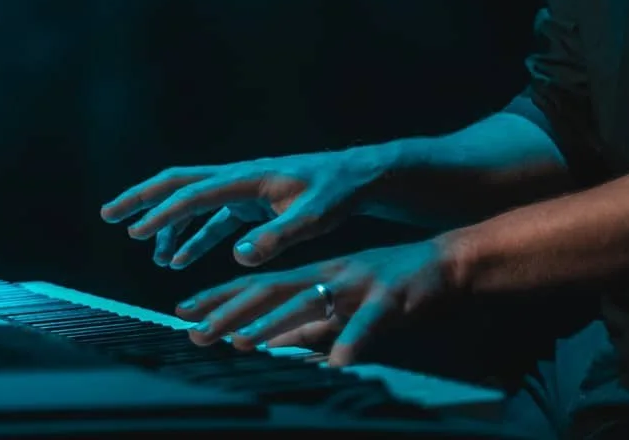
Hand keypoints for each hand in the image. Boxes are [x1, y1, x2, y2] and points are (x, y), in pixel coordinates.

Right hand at [99, 148, 387, 269]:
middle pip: (180, 182)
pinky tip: (177, 259)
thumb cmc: (337, 194)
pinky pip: (210, 216)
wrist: (357, 177)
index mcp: (248, 178)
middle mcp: (239, 177)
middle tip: (108, 215)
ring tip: (145, 251)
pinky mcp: (250, 200)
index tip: (135, 233)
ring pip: (191, 199)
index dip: (163, 214)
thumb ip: (277, 236)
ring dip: (165, 221)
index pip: (195, 193)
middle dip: (142, 198)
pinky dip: (191, 235)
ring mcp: (243, 187)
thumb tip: (236, 255)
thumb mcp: (314, 218)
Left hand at [174, 239, 457, 366]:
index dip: (221, 296)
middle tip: (195, 332)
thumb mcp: (341, 306)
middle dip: (231, 311)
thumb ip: (306, 327)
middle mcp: (330, 274)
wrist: (444, 263)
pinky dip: (350, 341)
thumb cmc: (392, 286)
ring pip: (309, 303)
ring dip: (275, 325)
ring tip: (242, 344)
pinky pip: (366, 325)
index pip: (259, 285)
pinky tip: (336, 364)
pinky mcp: (389, 299)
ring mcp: (357, 285)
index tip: (183, 310)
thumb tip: (265, 346)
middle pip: (272, 292)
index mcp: (317, 274)